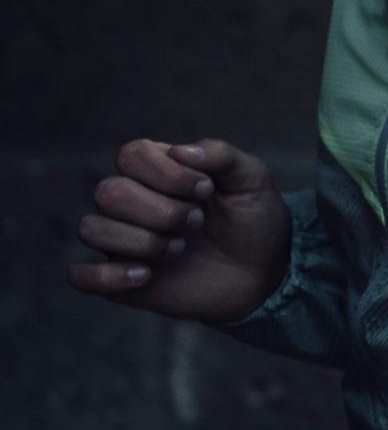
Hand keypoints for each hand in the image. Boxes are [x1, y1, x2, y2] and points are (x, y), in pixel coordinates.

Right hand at [67, 138, 292, 321]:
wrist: (265, 272)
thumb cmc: (253, 220)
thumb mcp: (252, 180)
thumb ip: (222, 155)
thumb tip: (180, 150)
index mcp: (157, 171)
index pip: (131, 155)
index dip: (166, 173)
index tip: (206, 190)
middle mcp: (131, 202)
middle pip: (108, 192)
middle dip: (160, 211)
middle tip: (197, 223)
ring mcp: (122, 240)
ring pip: (92, 228)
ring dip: (141, 241)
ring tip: (179, 249)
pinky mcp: (119, 279)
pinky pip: (81, 274)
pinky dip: (106, 275)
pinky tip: (146, 276)